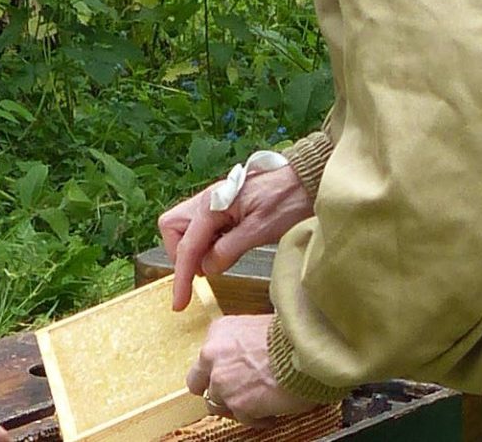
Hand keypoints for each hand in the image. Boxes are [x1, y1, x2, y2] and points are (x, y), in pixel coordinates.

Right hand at [158, 164, 312, 311]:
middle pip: (172, 228)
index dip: (181, 278)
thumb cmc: (289, 199)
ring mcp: (215, 201)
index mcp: (212, 204)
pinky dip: (209, 242)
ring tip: (220, 260)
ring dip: (196, 248)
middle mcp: (208, 200)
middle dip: (181, 254)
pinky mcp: (225, 206)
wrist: (309, 178)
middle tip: (202, 271)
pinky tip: (228, 249)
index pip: (187, 247)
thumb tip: (207, 269)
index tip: (179, 304)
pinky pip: (204, 227)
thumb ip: (228, 250)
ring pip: (187, 227)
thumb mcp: (261, 230)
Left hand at [185, 315, 319, 423]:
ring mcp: (222, 382)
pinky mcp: (238, 404)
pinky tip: (270, 413)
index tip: (231, 375)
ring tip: (258, 405)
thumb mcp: (260, 326)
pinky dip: (257, 419)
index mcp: (219, 331)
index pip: (205, 358)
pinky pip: (243, 419)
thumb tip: (246, 358)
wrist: (310, 348)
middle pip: (199, 384)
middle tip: (235, 395)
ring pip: (217, 405)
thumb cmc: (294, 335)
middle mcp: (213, 355)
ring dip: (236, 407)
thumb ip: (242, 344)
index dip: (219, 369)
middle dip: (216, 391)